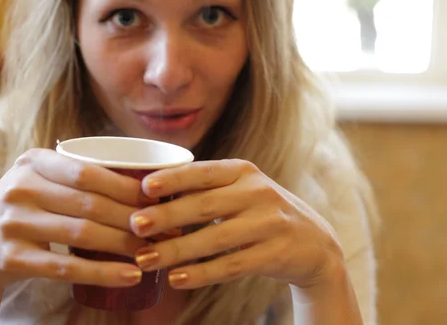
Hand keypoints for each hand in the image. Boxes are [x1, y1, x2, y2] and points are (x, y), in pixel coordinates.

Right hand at [0, 148, 151, 293]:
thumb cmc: (21, 211)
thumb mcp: (36, 182)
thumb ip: (74, 175)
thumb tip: (141, 180)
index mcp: (32, 162)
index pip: (88, 172)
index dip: (127, 186)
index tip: (158, 198)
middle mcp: (20, 188)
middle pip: (90, 203)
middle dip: (133, 218)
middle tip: (164, 229)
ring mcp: (13, 223)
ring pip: (82, 234)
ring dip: (124, 245)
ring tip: (153, 252)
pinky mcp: (11, 257)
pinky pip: (66, 266)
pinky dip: (103, 272)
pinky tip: (130, 275)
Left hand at [128, 159, 344, 289]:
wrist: (314, 242)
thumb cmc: (259, 212)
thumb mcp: (239, 190)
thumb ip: (204, 189)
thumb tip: (147, 193)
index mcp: (243, 171)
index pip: (204, 171)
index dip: (174, 179)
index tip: (144, 187)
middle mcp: (258, 192)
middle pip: (205, 205)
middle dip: (167, 216)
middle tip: (135, 226)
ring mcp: (270, 223)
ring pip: (216, 238)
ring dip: (177, 251)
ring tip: (145, 259)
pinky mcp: (276, 253)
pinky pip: (232, 265)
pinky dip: (202, 273)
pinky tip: (176, 279)